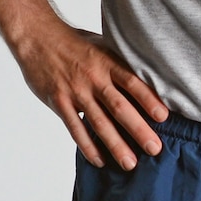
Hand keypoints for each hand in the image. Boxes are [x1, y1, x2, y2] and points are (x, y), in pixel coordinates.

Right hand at [15, 21, 168, 170]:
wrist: (36, 37)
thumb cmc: (74, 42)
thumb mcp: (102, 45)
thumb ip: (120, 64)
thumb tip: (148, 80)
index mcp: (107, 62)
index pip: (132, 82)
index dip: (148, 99)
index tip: (164, 117)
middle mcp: (93, 78)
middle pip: (119, 107)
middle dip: (138, 130)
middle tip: (154, 149)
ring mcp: (75, 92)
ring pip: (98, 122)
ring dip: (115, 145)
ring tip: (130, 163)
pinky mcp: (59, 102)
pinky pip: (75, 128)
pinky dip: (87, 146)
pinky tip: (100, 161)